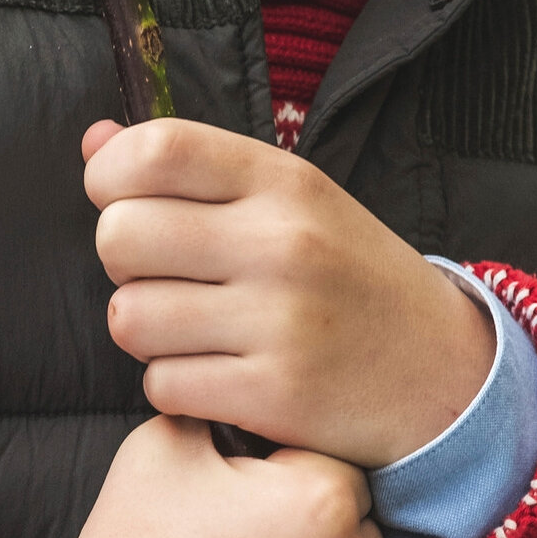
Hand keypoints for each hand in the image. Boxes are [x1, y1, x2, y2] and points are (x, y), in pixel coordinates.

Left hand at [84, 118, 493, 467]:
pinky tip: (216, 371)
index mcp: (283, 181)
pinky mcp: (272, 395)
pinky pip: (161, 384)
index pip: (156, 149)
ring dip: (144, 327)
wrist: (443, 375)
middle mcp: (281, 243)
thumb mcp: (289, 199)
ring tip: (190, 326)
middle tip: (162, 271)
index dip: (109, 172)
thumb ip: (193, 167)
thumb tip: (93, 142)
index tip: (118, 195)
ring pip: (128, 317)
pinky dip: (174, 383)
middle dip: (122, 258)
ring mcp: (278, 322)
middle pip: (120, 234)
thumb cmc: (346, 275)